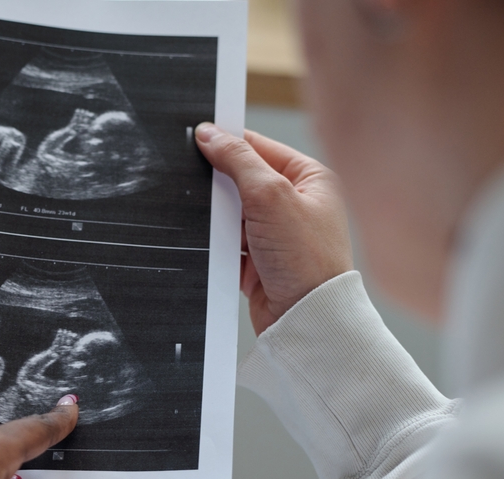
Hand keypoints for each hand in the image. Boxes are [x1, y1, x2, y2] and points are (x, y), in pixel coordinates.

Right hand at [195, 123, 353, 334]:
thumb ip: (238, 160)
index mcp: (309, 178)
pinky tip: (210, 245)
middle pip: (240, 180)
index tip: (194, 138)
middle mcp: (295, 204)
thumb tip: (209, 134)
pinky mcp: (258, 261)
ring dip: (215, 218)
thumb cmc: (307, 260)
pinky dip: (215, 243)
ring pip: (229, 213)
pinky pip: (225, 243)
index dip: (227, 143)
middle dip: (217, 185)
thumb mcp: (271, 196)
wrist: (306, 319)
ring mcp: (275, 234)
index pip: (259, 147)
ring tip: (207, 222)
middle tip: (194, 183)